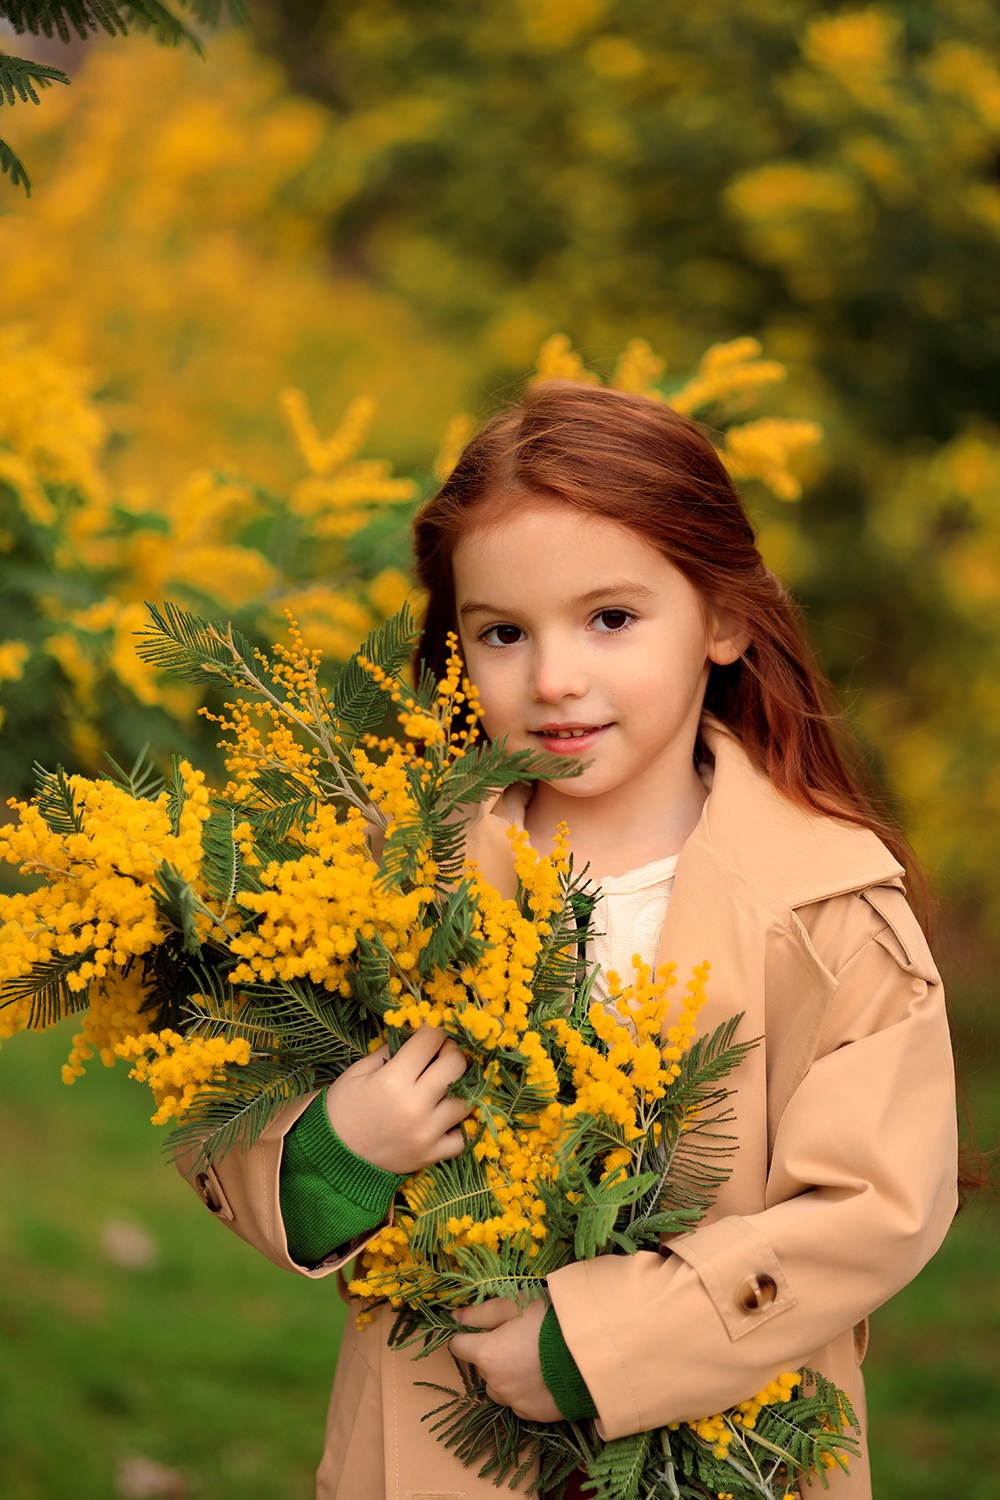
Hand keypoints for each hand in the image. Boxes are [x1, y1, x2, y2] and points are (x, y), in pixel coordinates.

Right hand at [325, 1027, 473, 1174]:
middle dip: (452, 1052)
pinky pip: (461, 1139)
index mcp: (392, 1080)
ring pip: (466, 1101)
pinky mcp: (430, 1155)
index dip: (432, 1031)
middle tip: (443, 1055)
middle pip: (456, 1065)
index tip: (429, 1035)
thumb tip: (415, 1035)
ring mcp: (426, 1133)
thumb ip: (389, 1051)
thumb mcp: (358, 1072)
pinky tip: (445, 1119)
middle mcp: (414, 1105)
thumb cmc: (342, 1109)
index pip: (430, 1040)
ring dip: (459, 1089)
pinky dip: (457, 1127)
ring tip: (445, 1087)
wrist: (333, 1156)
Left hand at [449, 1298, 561, 1421]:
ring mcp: (516, 1402)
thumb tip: (454, 1316)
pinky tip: (544, 1376)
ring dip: (507, 1375)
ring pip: (500, 1388)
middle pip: (483, 1367)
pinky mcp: (535, 1415)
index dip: (466, 1335)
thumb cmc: (551, 1321)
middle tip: (518, 1337)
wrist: (592, 1352)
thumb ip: (482, 1312)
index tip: (478, 1329)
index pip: (458, 1346)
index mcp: (488, 1354)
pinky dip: (526, 1390)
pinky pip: (520, 1402)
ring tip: (532, 1359)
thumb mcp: (515, 1304)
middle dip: (493, 1353)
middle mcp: (496, 1383)